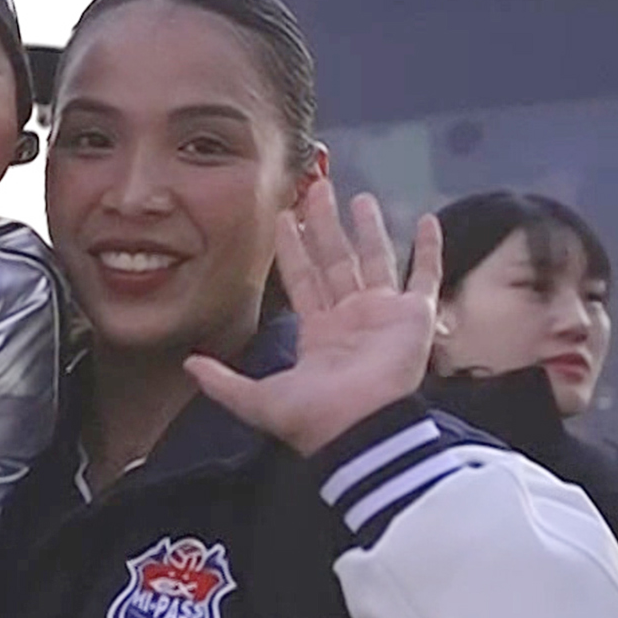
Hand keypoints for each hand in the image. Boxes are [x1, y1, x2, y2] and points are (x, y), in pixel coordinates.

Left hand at [185, 181, 443, 455]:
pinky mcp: (415, 317)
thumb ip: (222, 382)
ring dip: (368, 230)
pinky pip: (425, 277)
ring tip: (360, 197)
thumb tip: (188, 365)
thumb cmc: (313, 416)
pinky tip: (427, 221)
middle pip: (336, 261)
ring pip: (376, 261)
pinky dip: (429, 250)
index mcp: (317, 335)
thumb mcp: (256, 399)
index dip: (292, 250)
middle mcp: (351, 319)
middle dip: (325, 226)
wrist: (360, 429)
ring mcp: (385, 316)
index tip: (282, 218)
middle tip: (317, 189)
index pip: (302, 279)